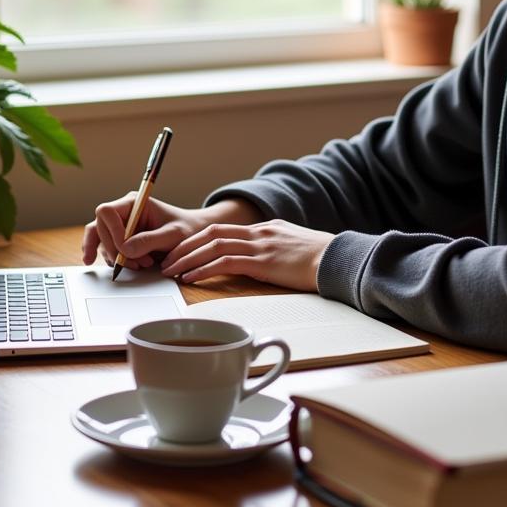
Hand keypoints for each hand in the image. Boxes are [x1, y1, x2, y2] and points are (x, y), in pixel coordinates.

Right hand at [82, 196, 258, 268]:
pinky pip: (106, 249)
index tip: (125, 248)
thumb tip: (126, 249)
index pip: (107, 212)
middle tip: (136, 263)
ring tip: (140, 265)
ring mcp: (120, 226)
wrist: (193, 236)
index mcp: (134, 203)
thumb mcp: (172, 236)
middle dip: (114, 249)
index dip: (111, 230)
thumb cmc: (186, 229)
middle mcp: (124, 212)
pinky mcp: (120, 239)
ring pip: (100, 240)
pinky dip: (115, 261)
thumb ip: (150, 240)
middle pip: (99, 228)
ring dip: (115, 257)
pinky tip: (129, 266)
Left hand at [159, 219, 334, 291]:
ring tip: (171, 270)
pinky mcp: (263, 261)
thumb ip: (275, 249)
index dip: (198, 240)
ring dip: (187, 258)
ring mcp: (260, 245)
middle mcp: (259, 232)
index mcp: (265, 228)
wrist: (339, 259)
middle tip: (166, 259)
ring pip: (213, 246)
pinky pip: (225, 262)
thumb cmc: (321, 259)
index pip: (223, 229)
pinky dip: (204, 269)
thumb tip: (262, 261)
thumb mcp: (294, 247)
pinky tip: (191, 278)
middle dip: (185, 246)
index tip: (182, 251)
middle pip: (211, 233)